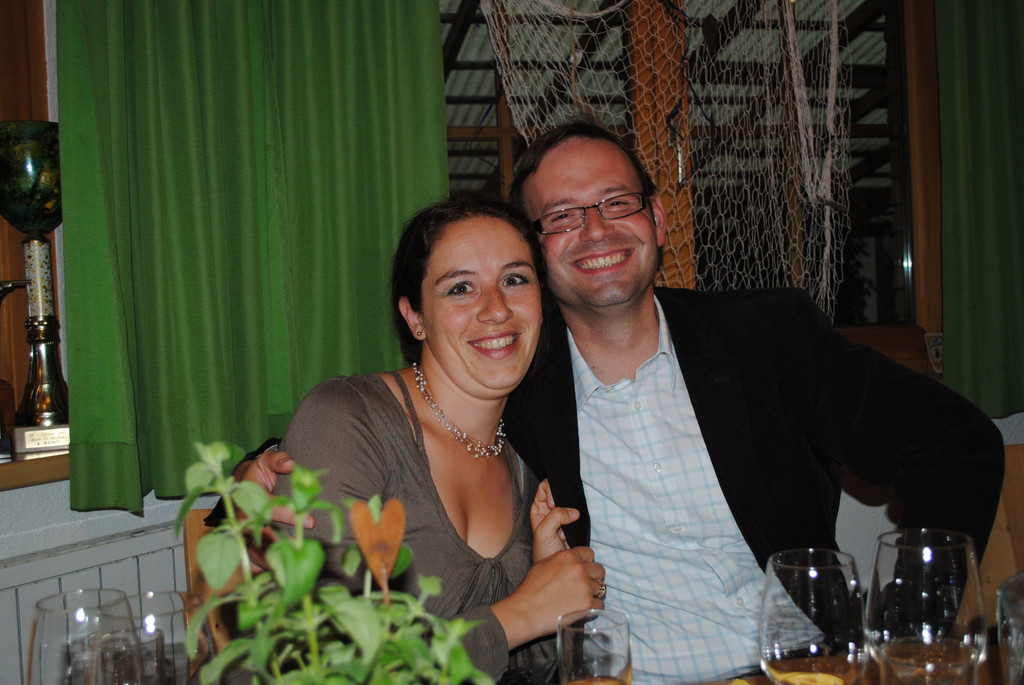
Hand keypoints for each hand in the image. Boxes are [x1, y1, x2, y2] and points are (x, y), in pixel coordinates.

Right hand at [233, 449, 311, 572]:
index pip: (268, 509)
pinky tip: (281, 574)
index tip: (310, 521)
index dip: (288, 515)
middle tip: (302, 551)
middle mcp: (242, 519)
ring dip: (273, 561)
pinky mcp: (245, 544)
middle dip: (281, 544)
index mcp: (247, 498)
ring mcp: (242, 533)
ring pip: (254, 552)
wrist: (241, 485)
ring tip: (294, 568)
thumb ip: (278, 460)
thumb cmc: (257, 474)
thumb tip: (291, 465)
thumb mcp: (266, 461)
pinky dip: (264, 568)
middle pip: (261, 536)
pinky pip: (252, 561)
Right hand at [491, 546, 605, 649]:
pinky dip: (593, 607)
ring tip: (579, 599)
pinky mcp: (587, 604)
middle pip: (599, 570)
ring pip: (601, 588)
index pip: (590, 553)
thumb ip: (561, 559)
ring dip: (592, 593)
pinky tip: (581, 609)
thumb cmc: (530, 589)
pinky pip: (600, 604)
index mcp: (568, 556)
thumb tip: (572, 560)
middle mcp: (579, 569)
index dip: (586, 562)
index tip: (582, 570)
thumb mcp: (543, 564)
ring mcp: (585, 587)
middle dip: (593, 577)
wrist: (525, 612)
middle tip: (583, 586)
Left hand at [530, 479, 576, 560]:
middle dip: (563, 500)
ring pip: (569, 502)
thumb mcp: (544, 532)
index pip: (544, 487)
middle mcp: (550, 510)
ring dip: (570, 511)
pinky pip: (577, 513)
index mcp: (538, 508)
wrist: (556, 568)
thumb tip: (574, 512)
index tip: (554, 504)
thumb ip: (555, 517)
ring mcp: (563, 516)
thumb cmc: (544, 552)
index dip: (550, 491)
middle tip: (564, 514)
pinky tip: (571, 530)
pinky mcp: (573, 523)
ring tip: (565, 528)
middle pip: (558, 491)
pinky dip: (577, 518)